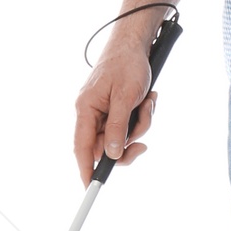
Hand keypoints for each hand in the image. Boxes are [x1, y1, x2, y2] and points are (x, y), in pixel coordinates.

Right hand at [74, 31, 158, 186]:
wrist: (136, 41)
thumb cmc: (127, 64)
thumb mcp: (125, 98)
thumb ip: (117, 128)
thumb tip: (111, 154)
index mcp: (85, 109)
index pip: (81, 148)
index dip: (85, 170)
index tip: (89, 189)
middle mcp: (92, 112)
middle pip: (106, 146)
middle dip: (128, 144)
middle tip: (142, 146)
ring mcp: (105, 110)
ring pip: (123, 135)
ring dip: (141, 124)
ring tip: (148, 102)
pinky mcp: (118, 107)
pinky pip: (131, 123)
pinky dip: (143, 115)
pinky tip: (149, 98)